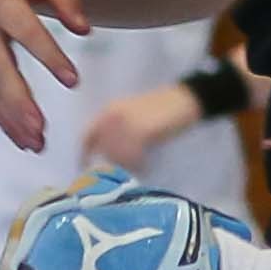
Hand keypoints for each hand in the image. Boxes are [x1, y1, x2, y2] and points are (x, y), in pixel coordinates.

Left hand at [78, 85, 202, 170]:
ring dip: (125, 164)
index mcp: (108, 111)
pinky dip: (137, 164)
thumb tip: (108, 153)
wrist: (185, 100)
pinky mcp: (140, 130)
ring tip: (138, 166)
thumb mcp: (133, 114)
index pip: (87, 136)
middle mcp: (112, 116)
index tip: (86, 167)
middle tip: (123, 170)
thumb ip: (117, 130)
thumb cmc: (162, 108)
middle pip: (103, 149)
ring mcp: (125, 123)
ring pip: (116, 154)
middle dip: (111, 162)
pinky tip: (145, 164)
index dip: (85, 153)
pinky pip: (132, 155)